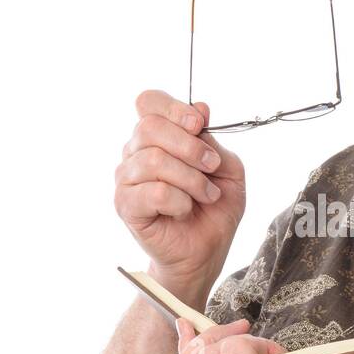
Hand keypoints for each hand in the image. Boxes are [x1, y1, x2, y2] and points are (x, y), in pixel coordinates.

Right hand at [115, 91, 245, 294]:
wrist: (206, 252)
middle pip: (150, 127)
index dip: (174, 108)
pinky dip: (179, 201)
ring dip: (191, 179)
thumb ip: (213, 139)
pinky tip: (185, 210)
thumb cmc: (214, 210)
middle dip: (190, 146)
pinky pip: (153, 191)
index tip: (198, 124)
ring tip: (206, 195)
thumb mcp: (228, 169)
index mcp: (158, 137)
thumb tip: (200, 108)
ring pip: (153, 160)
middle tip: (212, 166)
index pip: (149, 102)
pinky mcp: (126, 205)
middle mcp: (136, 153)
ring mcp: (127, 179)